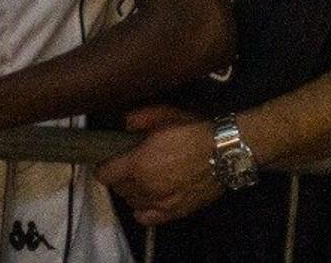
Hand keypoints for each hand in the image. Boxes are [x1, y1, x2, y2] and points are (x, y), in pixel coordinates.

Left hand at [96, 106, 222, 226]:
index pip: (105, 174)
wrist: (226, 150)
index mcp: (139, 163)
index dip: (104, 165)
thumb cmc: (195, 129)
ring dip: (132, 191)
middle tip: (130, 163)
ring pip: (131, 202)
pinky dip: (142, 208)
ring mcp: (159, 202)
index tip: (111, 158)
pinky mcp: (174, 212)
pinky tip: (148, 197)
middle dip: (120, 176)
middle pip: (118, 189)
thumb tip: (123, 123)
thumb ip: (139, 117)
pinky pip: (146, 217)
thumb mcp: (166, 113)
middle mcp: (145, 187)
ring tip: (142, 179)